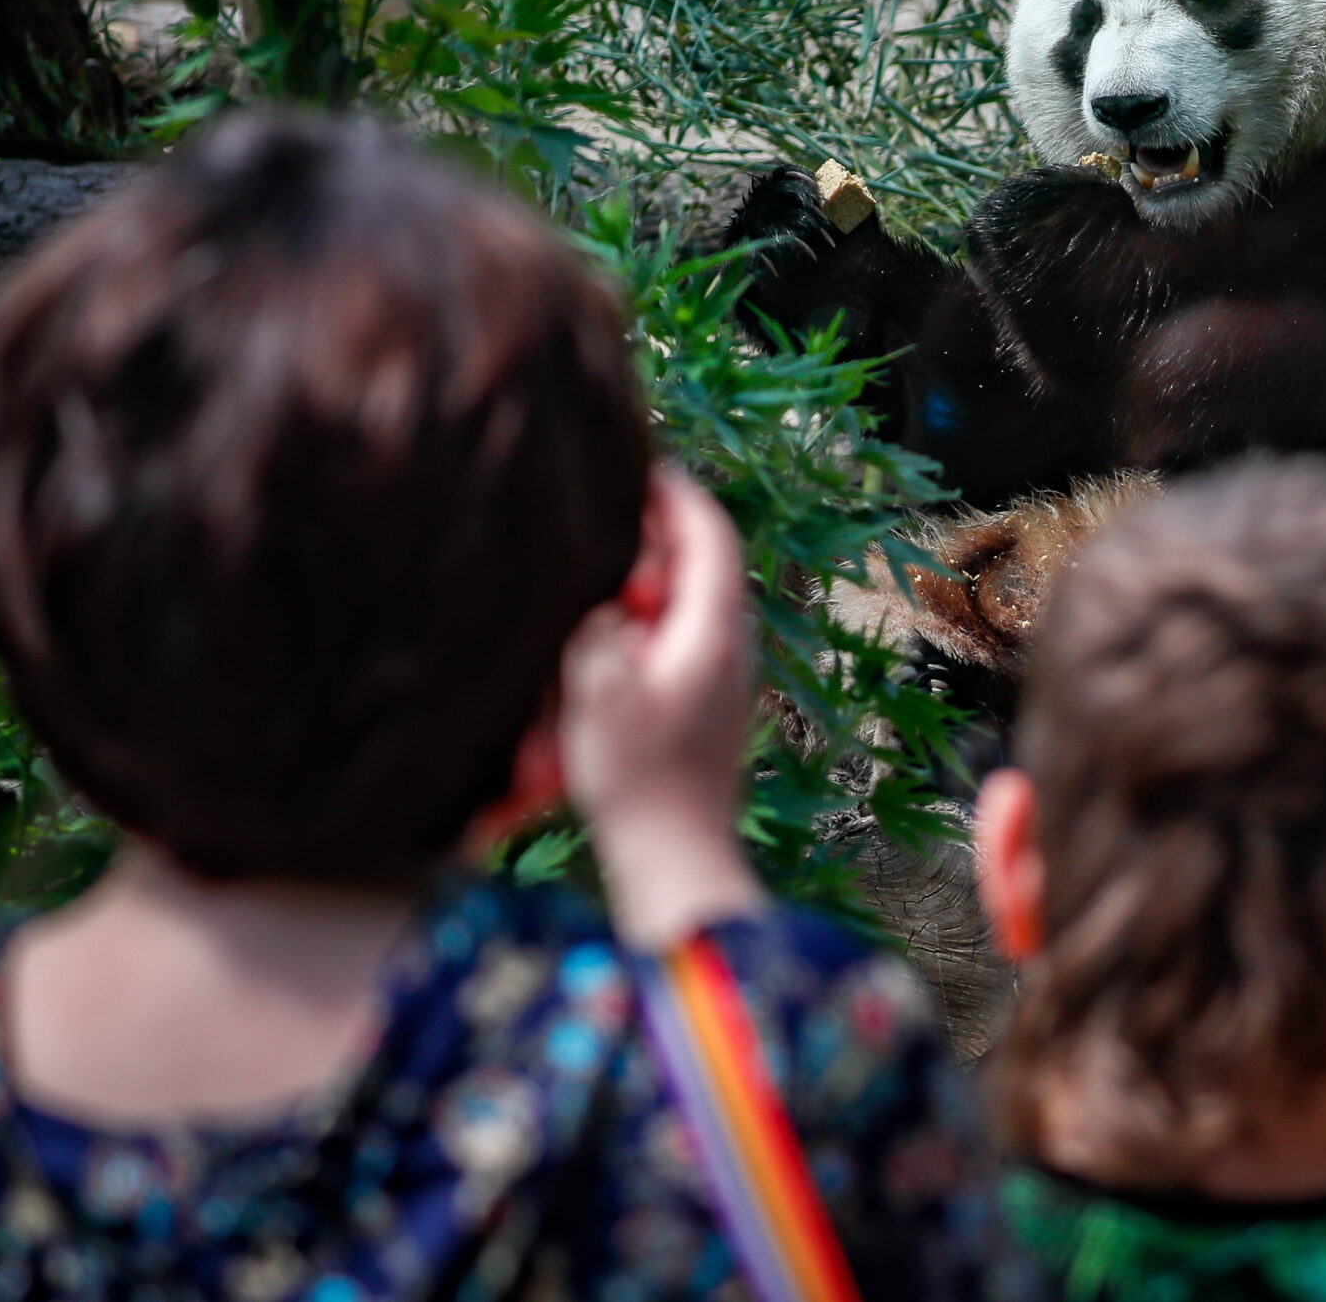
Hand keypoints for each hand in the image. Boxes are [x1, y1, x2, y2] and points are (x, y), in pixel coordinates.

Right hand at [560, 466, 761, 946]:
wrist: (673, 858)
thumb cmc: (638, 778)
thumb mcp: (598, 690)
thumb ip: (597, 628)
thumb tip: (601, 602)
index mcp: (714, 632)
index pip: (711, 538)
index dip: (679, 497)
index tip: (645, 468)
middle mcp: (728, 648)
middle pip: (698, 569)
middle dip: (653, 545)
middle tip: (606, 534)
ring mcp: (718, 680)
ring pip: (682, 610)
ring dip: (642, 595)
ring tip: (598, 592)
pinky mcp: (699, 710)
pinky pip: (670, 649)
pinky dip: (638, 636)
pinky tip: (599, 650)